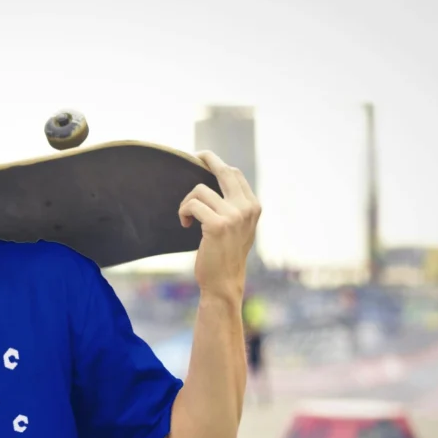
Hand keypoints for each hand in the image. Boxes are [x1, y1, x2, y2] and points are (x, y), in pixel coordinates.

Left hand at [178, 151, 260, 297]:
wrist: (223, 282)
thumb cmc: (226, 255)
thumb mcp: (239, 228)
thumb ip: (235, 206)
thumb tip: (220, 180)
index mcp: (253, 206)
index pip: (234, 174)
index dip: (217, 164)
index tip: (204, 160)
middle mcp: (247, 208)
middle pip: (224, 171)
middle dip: (207, 159)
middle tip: (195, 156)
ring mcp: (234, 215)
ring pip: (200, 190)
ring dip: (187, 202)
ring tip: (187, 217)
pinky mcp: (217, 224)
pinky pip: (192, 205)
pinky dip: (184, 212)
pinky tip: (185, 224)